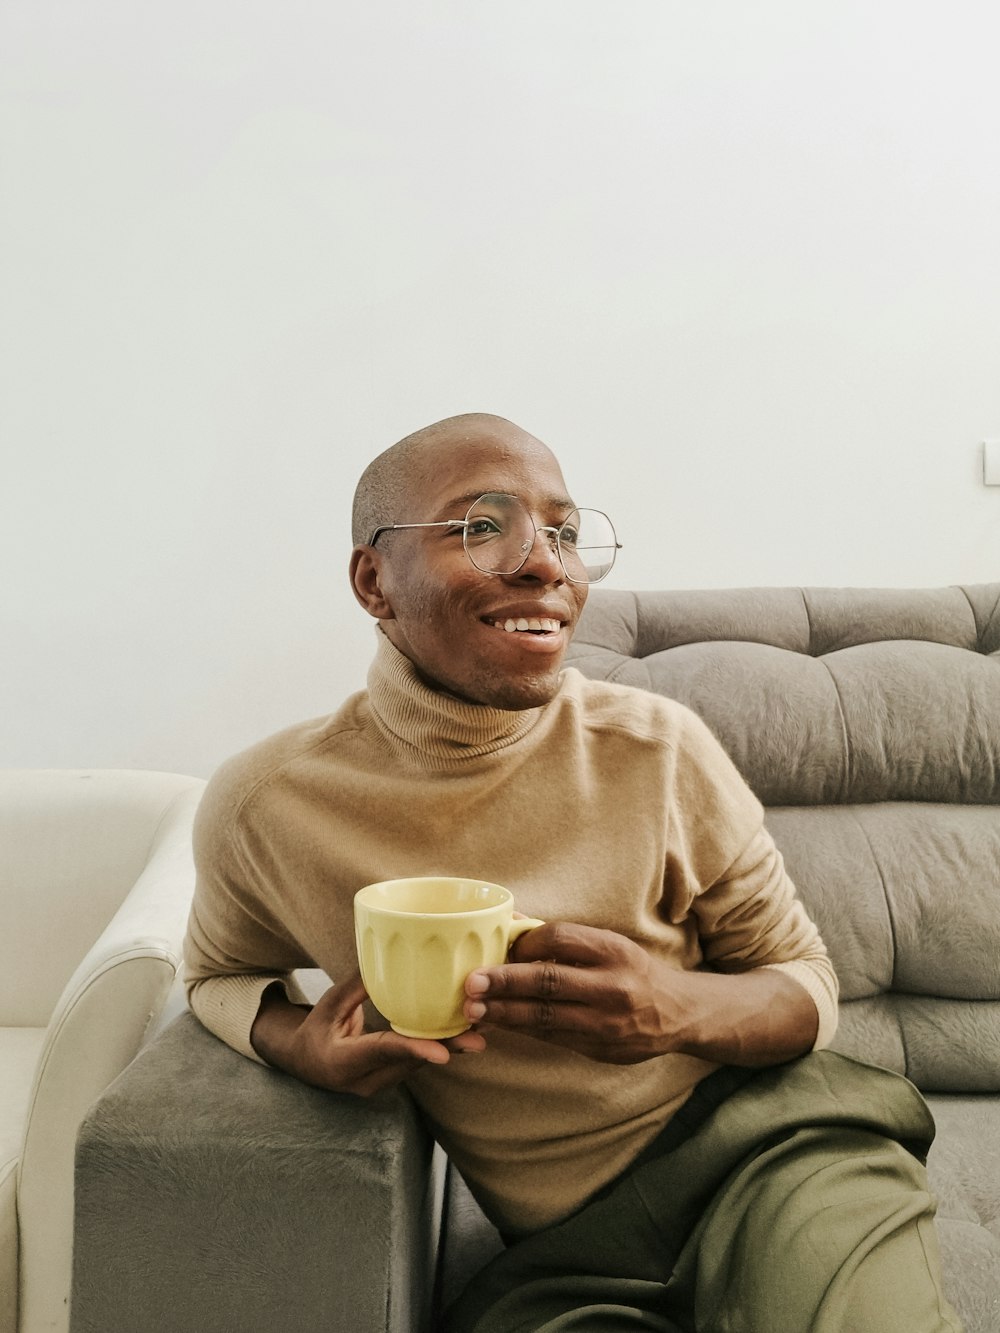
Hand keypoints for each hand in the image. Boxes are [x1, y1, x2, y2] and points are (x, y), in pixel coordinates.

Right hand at [251, 975, 485, 1096]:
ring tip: (481, 1030)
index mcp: (342, 1062)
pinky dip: (440, 1046)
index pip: (383, 1054)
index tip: (443, 1053)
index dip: (414, 1050)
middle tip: (478, 1038)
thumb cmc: (315, 1029)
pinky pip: (418, 1063)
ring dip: (449, 1049)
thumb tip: (384, 954)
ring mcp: (380, 1083)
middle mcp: (365, 1080)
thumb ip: (356, 985)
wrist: (305, 1063)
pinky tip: (465, 1032)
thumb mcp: (329, 1005)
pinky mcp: (392, 1078)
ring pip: (419, 1066)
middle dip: (446, 1049)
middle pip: (410, 1064)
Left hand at [463, 922, 682, 1063]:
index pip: (560, 937)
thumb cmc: (631, 971)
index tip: (502, 947)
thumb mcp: (607, 945)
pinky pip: (550, 1037)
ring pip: (544, 1016)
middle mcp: (612, 985)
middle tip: (471, 983)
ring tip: (473, 1010)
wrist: (676, 1013)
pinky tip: (498, 1023)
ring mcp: (605, 1021)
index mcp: (613, 950)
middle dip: (504, 982)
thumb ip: (562, 938)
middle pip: (548, 980)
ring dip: (504, 1013)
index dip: (526, 941)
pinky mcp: (598, 1048)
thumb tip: (511, 920)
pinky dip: (521, 1029)